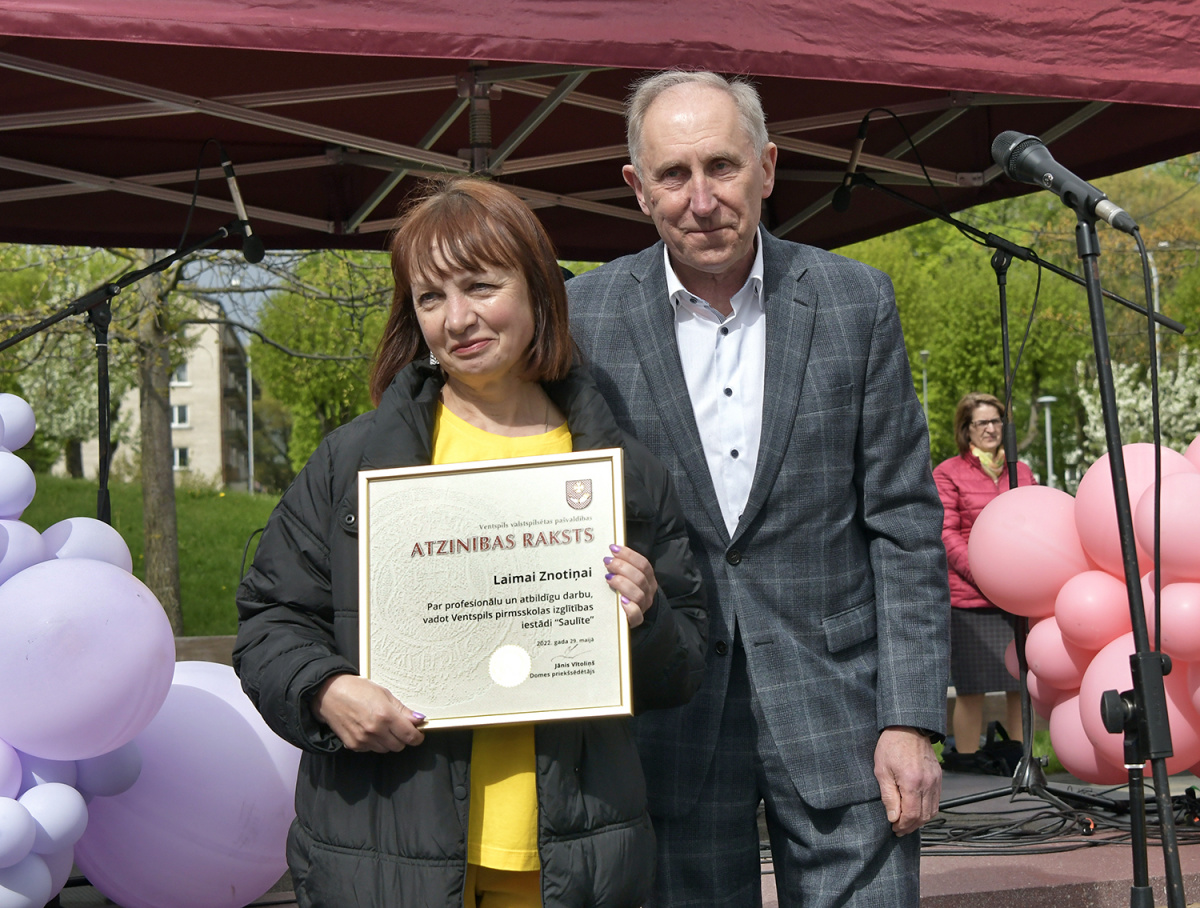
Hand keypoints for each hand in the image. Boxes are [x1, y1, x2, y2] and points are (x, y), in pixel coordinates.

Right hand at [311, 673, 425, 752]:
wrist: (329, 694)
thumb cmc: (356, 689)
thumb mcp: (384, 694)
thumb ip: (402, 710)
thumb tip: (418, 719)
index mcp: (385, 715)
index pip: (410, 736)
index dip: (417, 736)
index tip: (418, 734)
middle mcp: (375, 730)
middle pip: (400, 746)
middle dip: (402, 738)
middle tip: (397, 727)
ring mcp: (363, 740)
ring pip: (386, 749)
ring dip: (388, 741)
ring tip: (380, 726)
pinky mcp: (353, 745)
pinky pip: (371, 749)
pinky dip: (374, 742)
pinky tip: (368, 729)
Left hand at [604, 544, 657, 627]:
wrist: (627, 615)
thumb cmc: (624, 592)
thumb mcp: (626, 577)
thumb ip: (622, 566)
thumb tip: (609, 551)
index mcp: (648, 578)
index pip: (643, 564)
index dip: (628, 555)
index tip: (613, 548)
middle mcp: (648, 591)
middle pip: (640, 577)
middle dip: (622, 567)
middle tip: (607, 562)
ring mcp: (643, 606)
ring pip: (638, 594)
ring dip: (622, 583)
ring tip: (608, 578)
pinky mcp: (636, 620)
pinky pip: (636, 614)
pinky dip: (629, 607)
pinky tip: (620, 600)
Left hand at [873, 726, 940, 834]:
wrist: (907, 727)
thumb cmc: (891, 746)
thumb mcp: (882, 770)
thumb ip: (888, 796)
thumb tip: (893, 817)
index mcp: (912, 783)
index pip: (912, 815)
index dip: (903, 825)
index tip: (894, 828)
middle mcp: (928, 784)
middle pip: (924, 816)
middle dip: (911, 826)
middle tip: (899, 829)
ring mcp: (935, 780)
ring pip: (932, 810)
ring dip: (920, 820)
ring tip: (907, 823)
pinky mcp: (938, 777)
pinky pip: (936, 800)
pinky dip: (927, 810)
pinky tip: (917, 810)